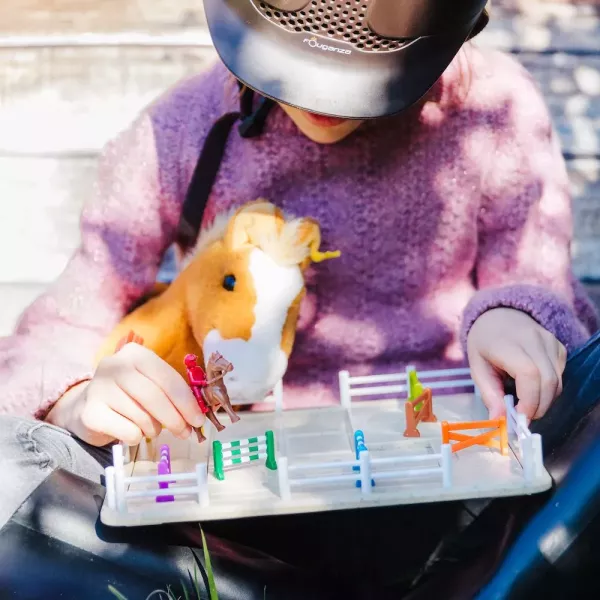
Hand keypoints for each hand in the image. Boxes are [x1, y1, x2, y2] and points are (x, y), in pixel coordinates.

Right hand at [46, 343, 204, 445]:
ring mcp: (99, 388)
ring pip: (142, 417)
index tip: (198, 419)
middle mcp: (114, 365)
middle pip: (155, 396)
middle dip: (175, 418)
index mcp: (135, 354)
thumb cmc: (129, 395)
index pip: (167, 378)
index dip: (186, 401)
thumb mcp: (151, 383)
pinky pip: (128, 432)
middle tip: (186, 432)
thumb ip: (173, 393)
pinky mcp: (90, 413)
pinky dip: (136, 437)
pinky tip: (130, 431)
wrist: (88, 407)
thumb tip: (197, 415)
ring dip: (154, 429)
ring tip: (151, 427)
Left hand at [467, 308, 566, 420]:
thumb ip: (488, 394)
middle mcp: (533, 340)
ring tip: (525, 403)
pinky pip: (560, 375)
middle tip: (522, 417)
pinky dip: (549, 389)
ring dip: (545, 400)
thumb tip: (499, 420)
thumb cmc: (484, 344)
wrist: (498, 316)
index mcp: (507, 344)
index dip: (529, 401)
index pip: (529, 374)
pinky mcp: (559, 347)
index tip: (519, 417)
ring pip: (557, 381)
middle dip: (538, 406)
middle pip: (548, 381)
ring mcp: (550, 342)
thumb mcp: (477, 367)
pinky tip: (533, 387)